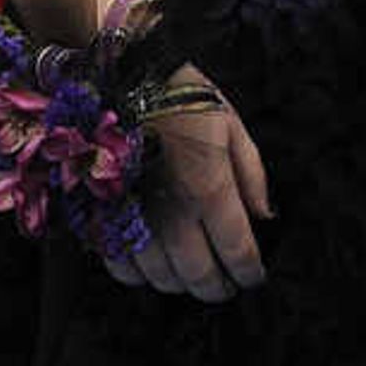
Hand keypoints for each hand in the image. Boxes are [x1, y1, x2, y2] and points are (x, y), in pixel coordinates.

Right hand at [101, 70, 272, 302]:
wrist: (116, 77)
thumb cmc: (180, 96)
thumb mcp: (231, 125)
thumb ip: (252, 174)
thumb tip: (264, 216)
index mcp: (209, 189)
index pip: (238, 253)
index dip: (250, 272)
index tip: (254, 276)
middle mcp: (170, 214)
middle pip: (199, 277)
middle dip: (218, 288)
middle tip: (227, 284)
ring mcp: (132, 221)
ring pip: (161, 280)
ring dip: (182, 283)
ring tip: (194, 272)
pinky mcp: (102, 221)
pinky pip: (122, 269)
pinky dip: (142, 275)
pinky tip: (155, 262)